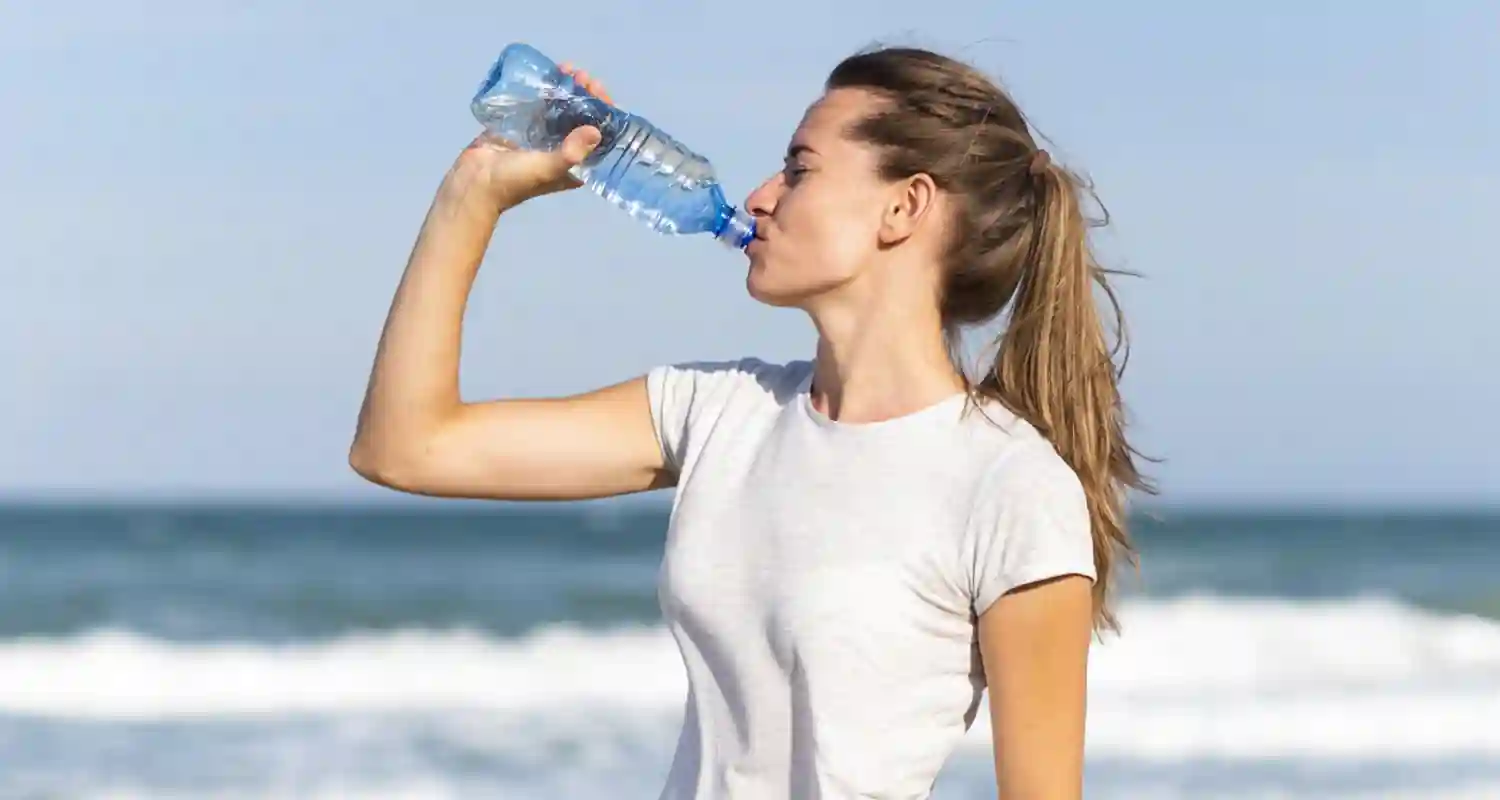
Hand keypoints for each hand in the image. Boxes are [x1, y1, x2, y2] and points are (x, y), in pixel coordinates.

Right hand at [448, 63, 615, 207]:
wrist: (473, 182)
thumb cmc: (513, 181)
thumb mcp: (546, 169)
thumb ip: (570, 152)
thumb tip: (596, 131)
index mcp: (576, 166)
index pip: (600, 137)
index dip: (605, 113)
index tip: (598, 91)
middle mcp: (564, 150)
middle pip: (584, 118)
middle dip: (587, 95)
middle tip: (582, 77)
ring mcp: (545, 137)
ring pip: (565, 108)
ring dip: (569, 89)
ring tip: (568, 70)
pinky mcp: (526, 127)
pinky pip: (543, 105)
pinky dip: (548, 90)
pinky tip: (550, 74)